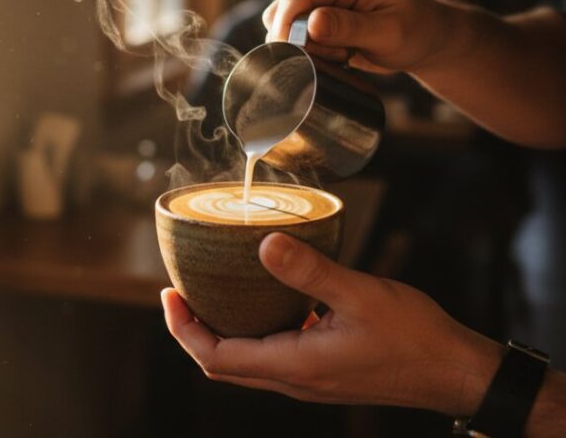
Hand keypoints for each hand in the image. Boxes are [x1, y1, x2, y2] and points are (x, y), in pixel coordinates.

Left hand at [160, 232, 502, 416]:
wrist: (453, 372)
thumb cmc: (413, 338)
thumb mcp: (360, 295)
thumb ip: (310, 271)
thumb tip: (264, 244)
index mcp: (294, 365)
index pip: (215, 357)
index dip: (183, 329)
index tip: (169, 295)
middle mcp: (294, 379)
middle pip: (222, 363)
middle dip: (192, 330)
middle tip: (178, 293)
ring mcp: (308, 379)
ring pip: (245, 361)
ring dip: (220, 331)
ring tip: (210, 292)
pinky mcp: (322, 370)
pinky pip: (271, 355)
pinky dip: (252, 331)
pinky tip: (262, 298)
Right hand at [263, 0, 457, 73]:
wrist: (427, 37)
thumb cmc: (417, 32)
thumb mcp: (389, 33)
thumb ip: (349, 27)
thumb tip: (311, 23)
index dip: (286, 25)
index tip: (292, 55)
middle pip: (286, 8)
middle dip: (300, 39)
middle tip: (339, 55)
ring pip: (284, 21)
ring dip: (304, 45)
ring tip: (341, 53)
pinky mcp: (316, 11)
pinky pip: (293, 31)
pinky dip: (308, 48)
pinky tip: (335, 53)